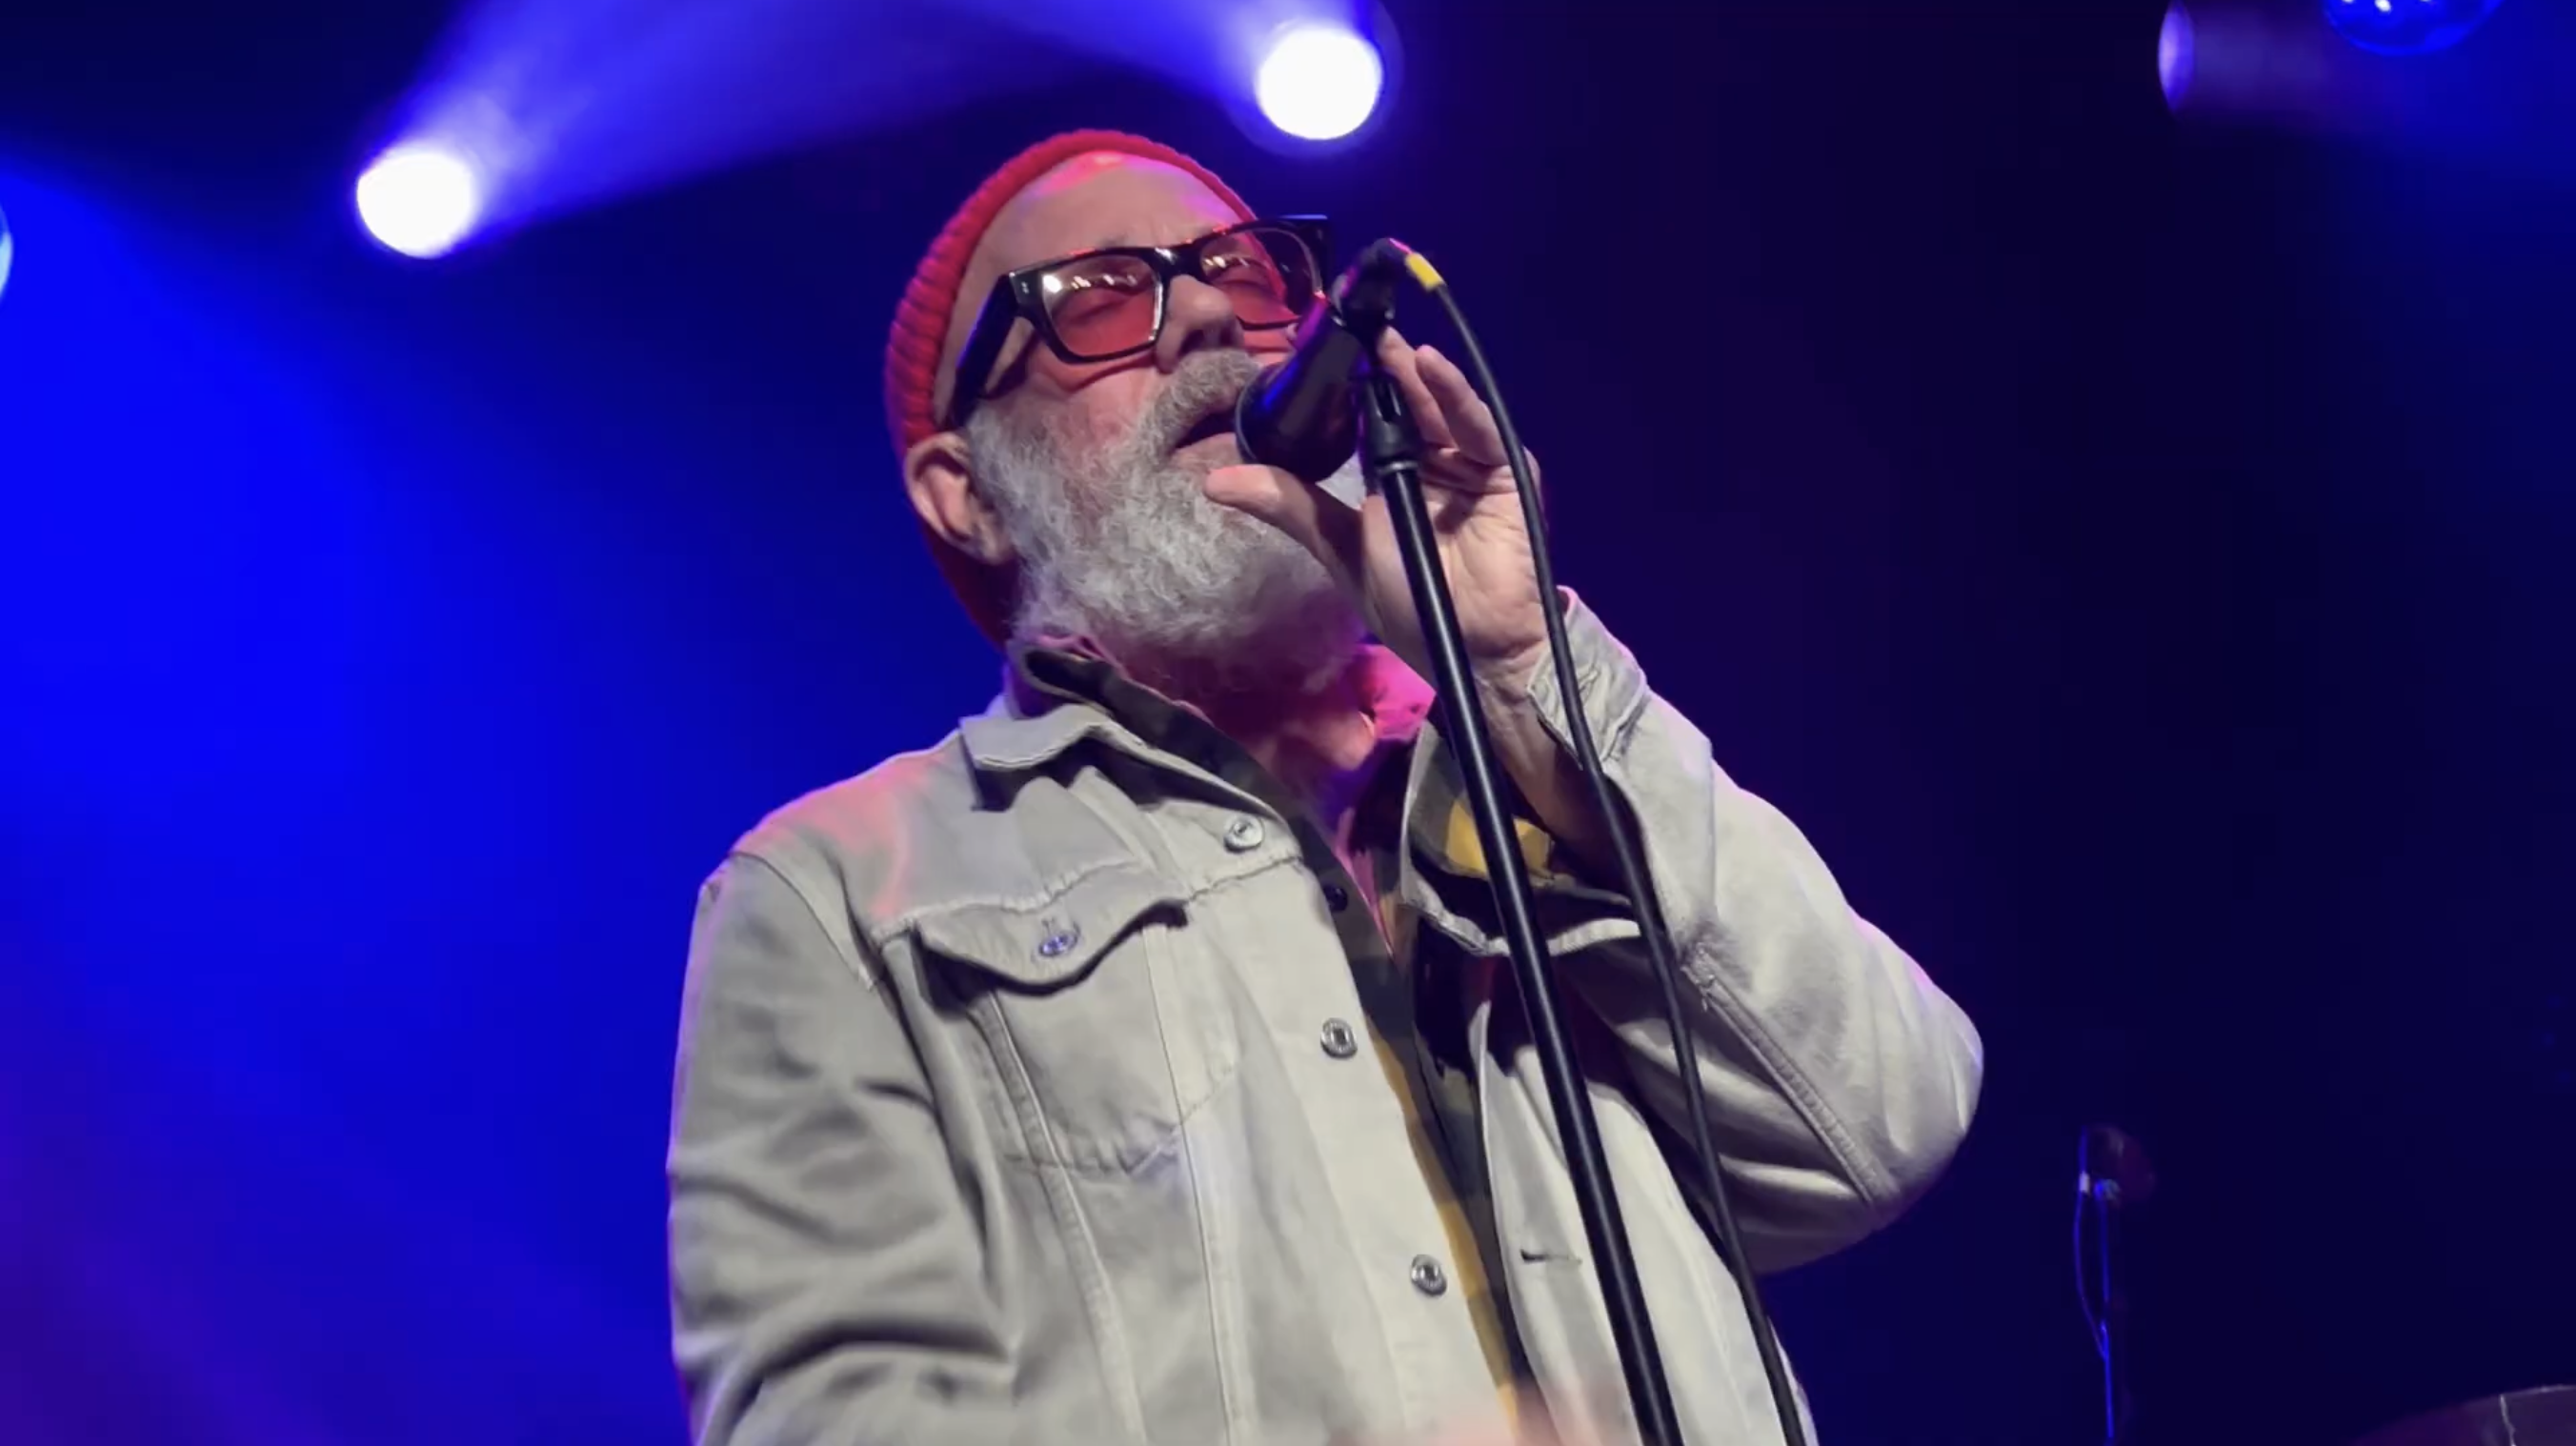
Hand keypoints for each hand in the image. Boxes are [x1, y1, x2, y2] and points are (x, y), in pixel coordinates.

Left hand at [1204, 327, 1548, 698]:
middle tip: (1352, 325)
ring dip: (1414, 374)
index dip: (1349, 385)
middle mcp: (1433, 458)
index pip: (1370, 415)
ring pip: (1440, 407)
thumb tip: (1213, 482)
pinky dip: (1456, 397)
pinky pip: (1478, 427)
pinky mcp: (1505, 470)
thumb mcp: (1339, 547)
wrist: (1469, 647)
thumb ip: (1290, 506)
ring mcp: (1471, 461)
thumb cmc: (1410, 599)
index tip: (1315, 348)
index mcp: (1393, 471)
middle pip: (1406, 403)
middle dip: (1381, 366)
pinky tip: (1429, 368)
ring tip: (1385, 342)